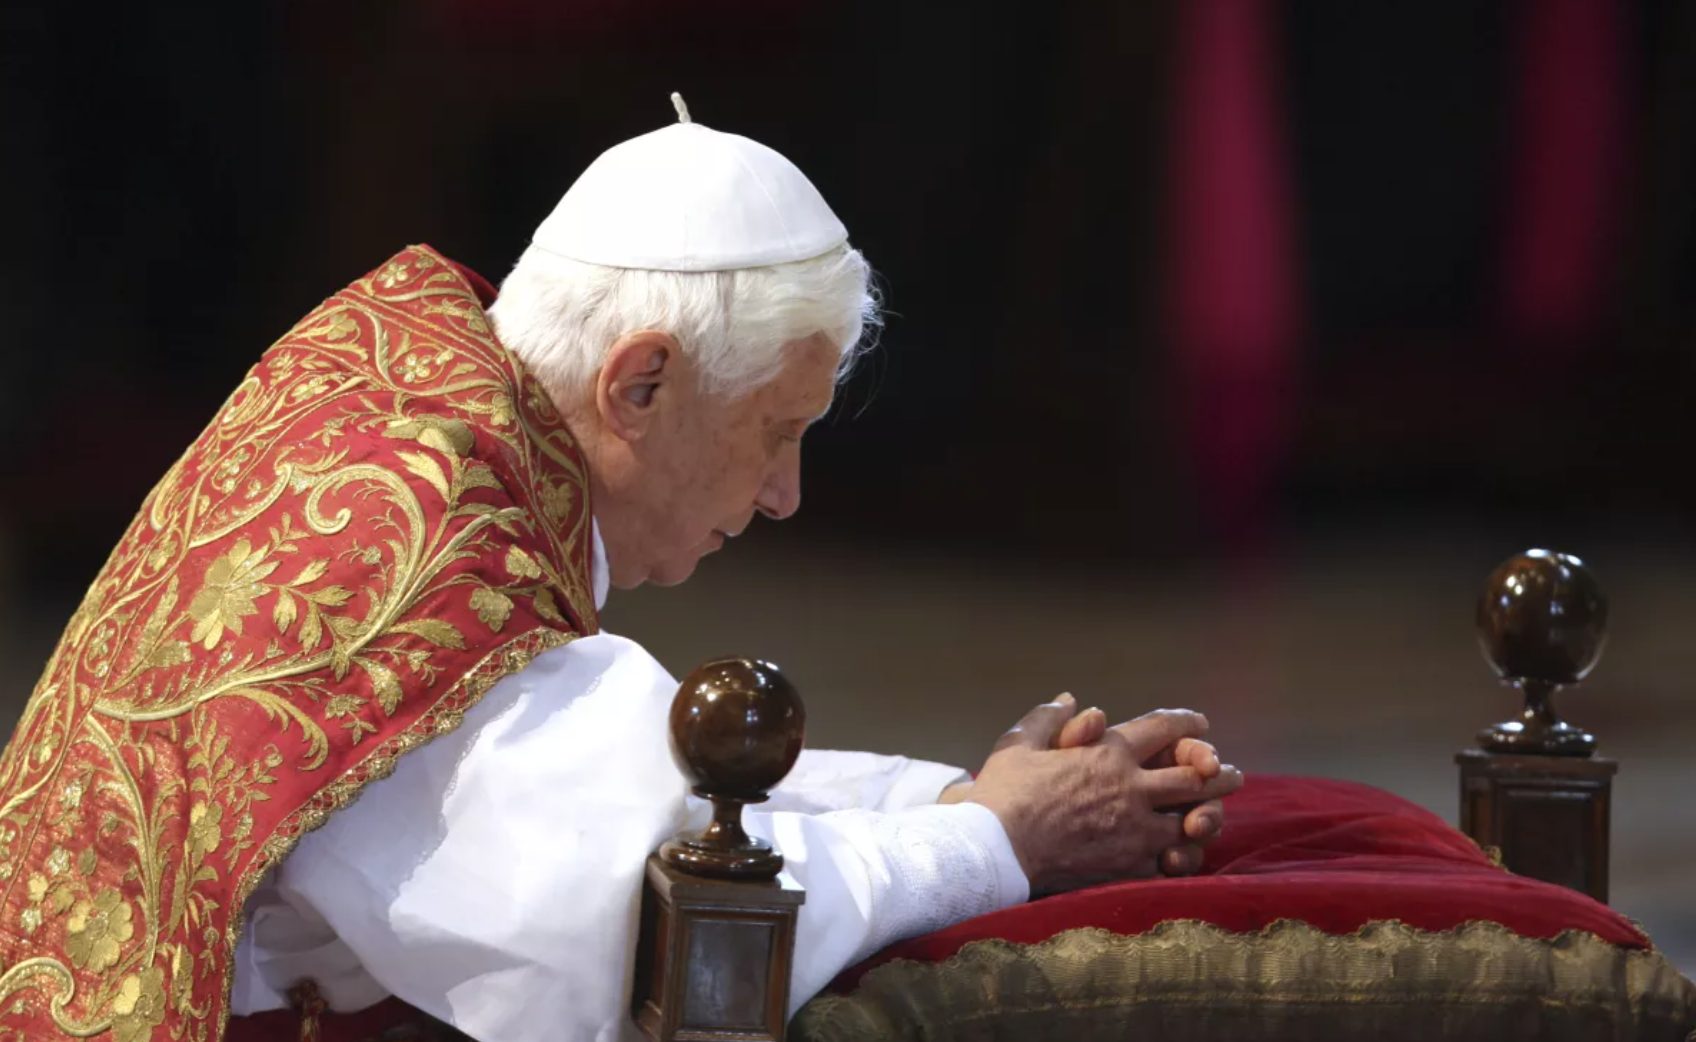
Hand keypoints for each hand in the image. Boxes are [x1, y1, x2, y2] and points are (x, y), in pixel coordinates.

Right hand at [963, 697, 1241, 893]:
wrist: (995, 850)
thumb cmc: (1003, 794)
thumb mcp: (1019, 743)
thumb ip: (1047, 717)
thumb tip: (1068, 699)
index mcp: (1110, 753)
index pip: (1164, 730)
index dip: (1187, 725)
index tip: (1201, 725)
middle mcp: (1132, 789)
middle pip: (1194, 777)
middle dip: (1217, 774)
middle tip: (1231, 774)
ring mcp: (1137, 831)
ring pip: (1191, 822)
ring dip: (1208, 816)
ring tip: (1216, 817)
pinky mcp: (1130, 868)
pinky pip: (1170, 862)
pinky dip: (1181, 857)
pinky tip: (1185, 856)